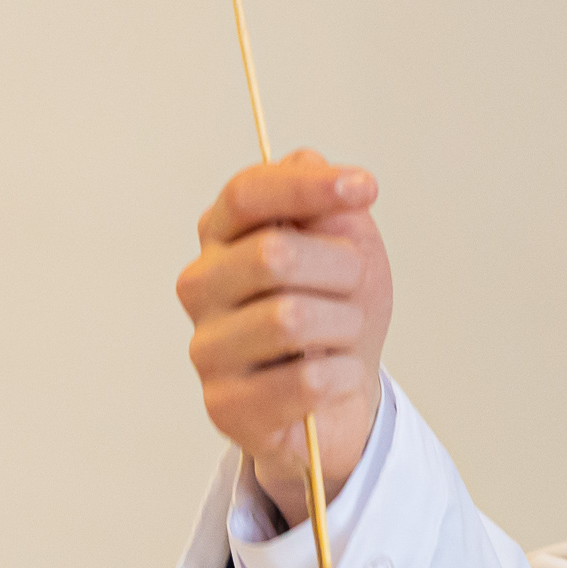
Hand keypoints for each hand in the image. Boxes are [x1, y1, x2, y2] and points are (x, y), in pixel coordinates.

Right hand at [176, 151, 393, 522]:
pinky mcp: (224, 404)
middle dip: (339, 268)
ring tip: (345, 332)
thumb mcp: (347, 246)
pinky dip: (341, 375)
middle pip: (271, 255)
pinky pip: (303, 382)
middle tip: (355, 284)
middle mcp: (201, 285)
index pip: (246, 194)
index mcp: (223, 235)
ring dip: (343, 324)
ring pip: (288, 319)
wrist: (343, 394)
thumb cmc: (338, 309)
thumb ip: (326, 205)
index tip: (365, 188)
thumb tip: (307, 164)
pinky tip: (338, 375)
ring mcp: (206, 346)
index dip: (306, 187)